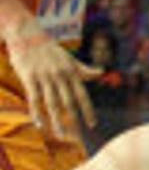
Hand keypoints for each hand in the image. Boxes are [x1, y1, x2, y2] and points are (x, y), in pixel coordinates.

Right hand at [5, 20, 98, 142]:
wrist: (27, 33)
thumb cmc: (49, 49)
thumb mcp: (68, 58)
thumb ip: (84, 69)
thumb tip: (101, 73)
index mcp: (71, 71)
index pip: (82, 94)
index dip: (88, 110)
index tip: (92, 124)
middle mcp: (60, 75)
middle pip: (68, 102)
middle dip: (74, 120)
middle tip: (77, 136)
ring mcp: (44, 76)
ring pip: (52, 103)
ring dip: (56, 121)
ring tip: (60, 135)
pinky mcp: (29, 77)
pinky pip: (34, 98)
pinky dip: (36, 112)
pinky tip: (39, 124)